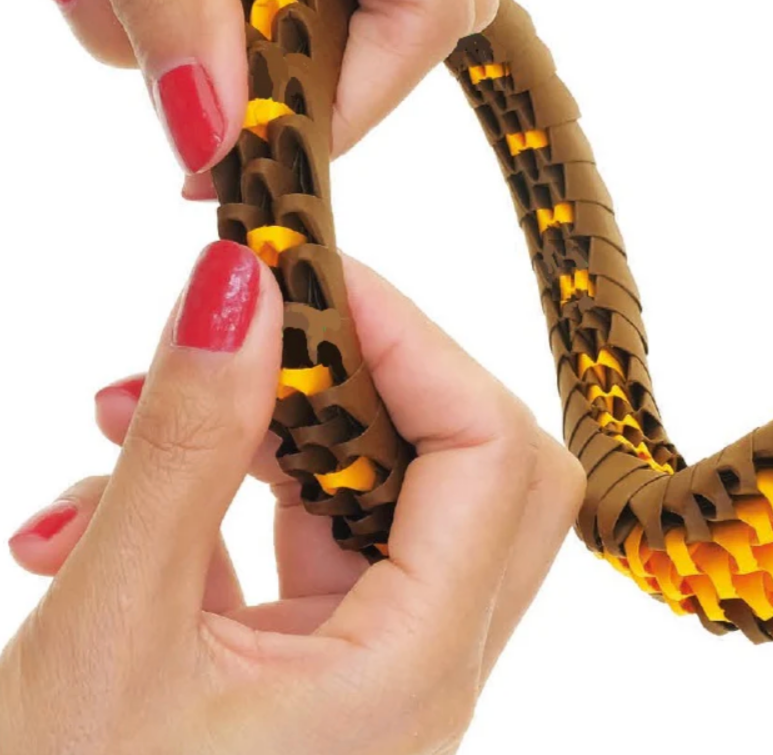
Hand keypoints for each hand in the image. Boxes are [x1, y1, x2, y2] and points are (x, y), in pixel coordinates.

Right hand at [1, 243, 582, 753]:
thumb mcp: (110, 636)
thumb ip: (187, 451)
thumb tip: (238, 291)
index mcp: (411, 676)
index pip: (491, 451)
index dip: (414, 339)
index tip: (307, 273)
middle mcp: (417, 670)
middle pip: (465, 462)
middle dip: (358, 374)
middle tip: (248, 324)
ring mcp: (367, 668)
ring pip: (375, 494)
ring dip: (268, 430)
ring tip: (133, 407)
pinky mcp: (308, 665)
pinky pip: (302, 541)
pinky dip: (225, 494)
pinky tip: (105, 503)